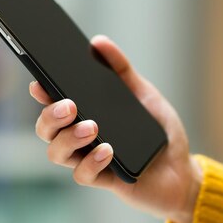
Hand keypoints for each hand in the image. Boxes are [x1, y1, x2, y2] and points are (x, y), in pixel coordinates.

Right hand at [30, 35, 200, 222]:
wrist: (183, 168)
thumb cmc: (160, 131)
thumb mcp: (144, 94)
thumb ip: (122, 70)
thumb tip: (98, 42)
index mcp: (86, 114)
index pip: (53, 103)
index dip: (42, 93)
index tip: (40, 83)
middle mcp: (81, 137)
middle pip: (46, 129)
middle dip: (50, 116)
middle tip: (70, 106)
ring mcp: (89, 159)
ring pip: (57, 153)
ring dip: (69, 139)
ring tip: (92, 127)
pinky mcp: (104, 180)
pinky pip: (83, 175)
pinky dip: (92, 162)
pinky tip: (108, 150)